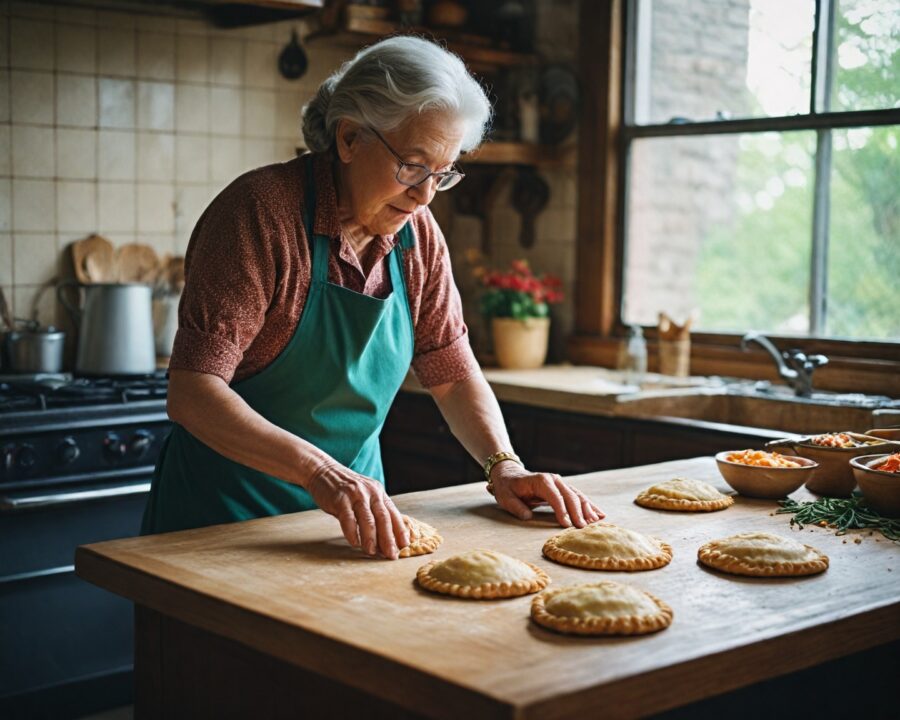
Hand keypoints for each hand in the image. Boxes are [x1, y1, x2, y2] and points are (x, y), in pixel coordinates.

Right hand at [307, 463, 408, 558]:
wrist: (323, 471)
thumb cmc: (346, 490)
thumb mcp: (365, 495)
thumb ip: (374, 513)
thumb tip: (384, 540)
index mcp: (379, 492)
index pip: (393, 514)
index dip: (400, 531)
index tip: (405, 546)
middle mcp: (370, 492)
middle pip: (383, 518)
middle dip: (388, 539)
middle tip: (391, 555)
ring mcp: (355, 494)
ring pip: (368, 520)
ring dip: (371, 539)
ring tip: (372, 553)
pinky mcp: (340, 499)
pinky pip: (348, 519)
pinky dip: (352, 533)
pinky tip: (354, 543)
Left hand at [489, 462, 603, 526]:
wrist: (509, 475)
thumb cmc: (507, 488)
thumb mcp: (506, 497)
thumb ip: (516, 507)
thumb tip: (527, 517)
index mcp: (541, 481)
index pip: (555, 497)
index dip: (562, 511)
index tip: (567, 525)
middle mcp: (554, 479)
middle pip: (570, 496)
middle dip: (578, 512)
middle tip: (583, 528)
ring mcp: (560, 483)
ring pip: (578, 496)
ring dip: (587, 509)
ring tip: (596, 522)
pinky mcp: (564, 488)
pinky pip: (579, 496)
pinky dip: (589, 506)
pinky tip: (599, 514)